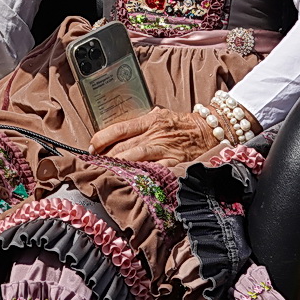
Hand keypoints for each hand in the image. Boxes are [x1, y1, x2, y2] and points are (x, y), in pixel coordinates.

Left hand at [91, 107, 216, 165]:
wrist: (209, 131)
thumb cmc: (181, 125)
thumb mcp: (160, 117)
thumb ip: (140, 125)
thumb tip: (116, 135)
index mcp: (149, 121)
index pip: (119, 129)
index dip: (101, 139)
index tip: (91, 148)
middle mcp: (155, 134)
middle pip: (123, 147)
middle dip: (105, 158)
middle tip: (93, 166)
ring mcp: (164, 150)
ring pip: (134, 160)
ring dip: (118, 168)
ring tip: (105, 174)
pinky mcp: (174, 163)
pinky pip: (153, 171)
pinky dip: (140, 177)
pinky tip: (129, 182)